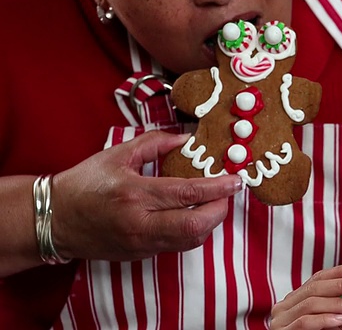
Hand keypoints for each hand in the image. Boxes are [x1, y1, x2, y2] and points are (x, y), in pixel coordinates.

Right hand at [50, 130, 242, 260]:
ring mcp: (141, 243)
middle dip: (220, 209)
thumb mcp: (118, 154)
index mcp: (134, 194)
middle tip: (226, 193)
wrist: (54, 220)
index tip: (236, 181)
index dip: (217, 188)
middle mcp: (140, 223)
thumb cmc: (84, 184)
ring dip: (209, 222)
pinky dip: (192, 231)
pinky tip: (193, 214)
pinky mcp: (141, 254)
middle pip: (196, 225)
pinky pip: (177, 245)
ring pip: (190, 240)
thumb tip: (186, 138)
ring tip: (213, 202)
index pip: (187, 193)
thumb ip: (155, 143)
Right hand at [270, 264, 341, 329]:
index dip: (338, 271)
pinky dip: (324, 319)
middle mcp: (284, 306)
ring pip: (310, 303)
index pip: (317, 278)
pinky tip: (340, 319)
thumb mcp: (339, 324)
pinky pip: (304, 322)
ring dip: (337, 303)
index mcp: (296, 299)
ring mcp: (281, 319)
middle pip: (313, 287)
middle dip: (340, 284)